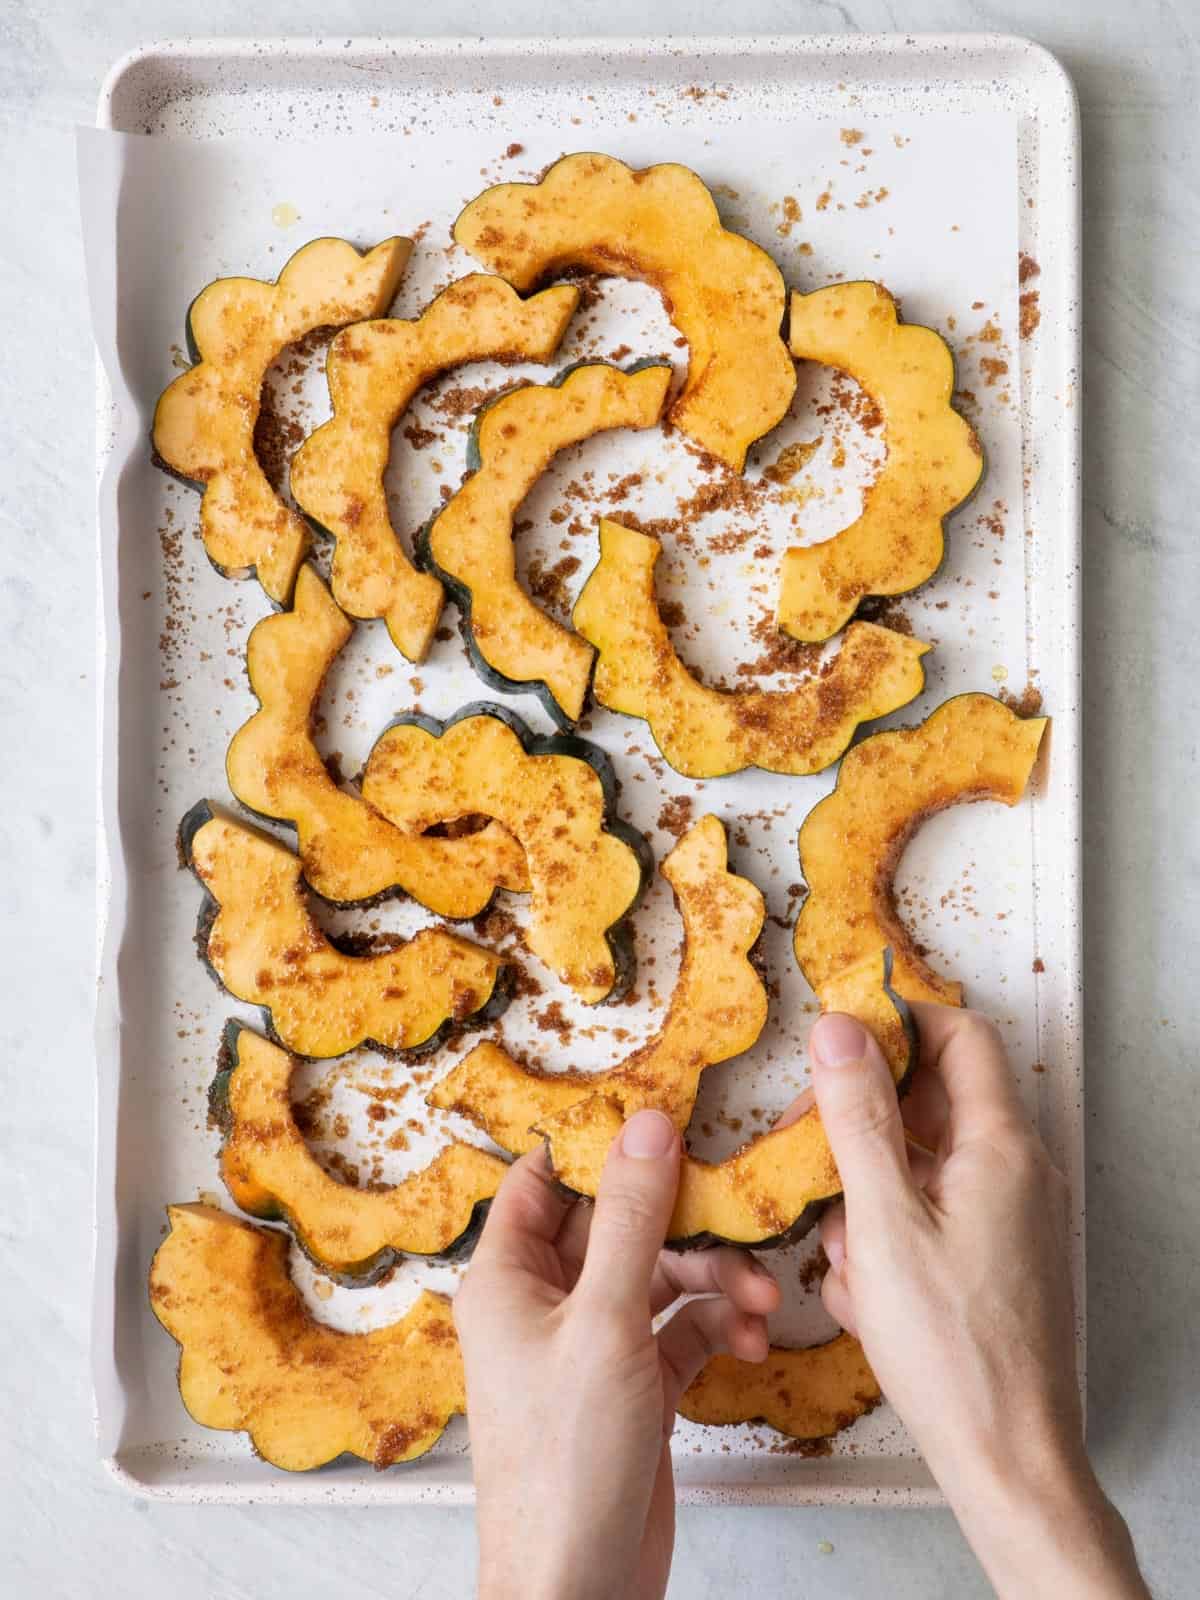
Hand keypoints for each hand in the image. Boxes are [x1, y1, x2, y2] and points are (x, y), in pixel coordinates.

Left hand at [456, 1108, 779, 1599]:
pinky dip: (713, 1325)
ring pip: (657, 1276)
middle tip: (736, 1209)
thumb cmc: (563, 1466)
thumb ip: (630, 1220)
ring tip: (760, 1296)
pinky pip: (677, 1329)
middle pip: (617, 1224)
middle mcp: (545, 1304)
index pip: (547, 1179)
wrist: (579, 1589)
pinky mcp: (631, 1386)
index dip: (600, 1145)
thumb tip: (646, 1127)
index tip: (664, 1118)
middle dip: (682, 1220)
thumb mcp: (604, 1323)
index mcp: (508, 1277)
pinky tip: (748, 1335)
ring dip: (711, 1279)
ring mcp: (590, 1346)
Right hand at [807, 1003, 1148, 1599]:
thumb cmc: (951, 1347)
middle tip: (811, 1161)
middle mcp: (1016, 1171)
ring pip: (919, 1170)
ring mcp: (1008, 1219)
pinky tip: (868, 1297)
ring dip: (868, 1201)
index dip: (898, 1023)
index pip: (959, 1035)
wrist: (1006, 1457)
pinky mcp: (993, 1260)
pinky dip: (889, 1244)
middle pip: (930, 1104)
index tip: (835, 1041)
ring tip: (848, 1261)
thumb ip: (859, 1118)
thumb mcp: (883, 1222)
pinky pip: (929, 1221)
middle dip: (864, 1130)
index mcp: (1001, 1146)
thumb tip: (839, 1028)